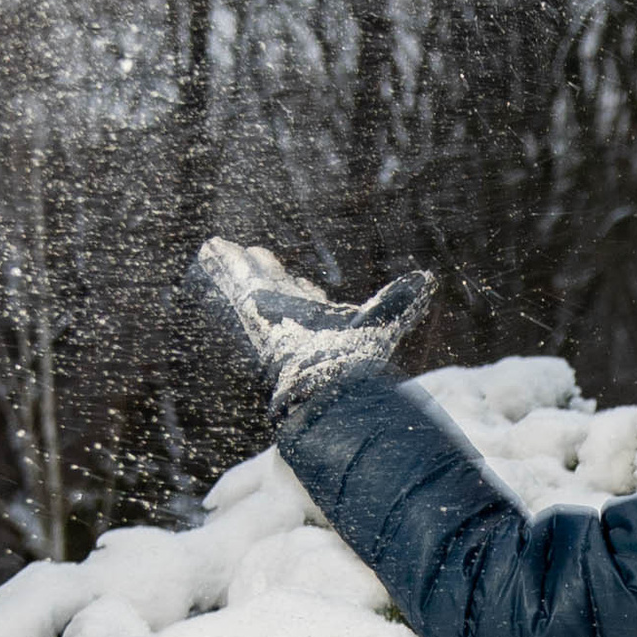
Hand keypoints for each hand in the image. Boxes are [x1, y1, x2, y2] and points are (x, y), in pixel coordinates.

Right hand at [190, 237, 434, 431]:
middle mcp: (293, 323)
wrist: (328, 389)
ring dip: (235, 267)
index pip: (306, 302)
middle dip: (262, 273)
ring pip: (250, 287)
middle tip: (247, 253)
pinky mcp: (251, 316)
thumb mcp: (382, 320)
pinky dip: (221, 268)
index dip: (299, 288)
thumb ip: (401, 300)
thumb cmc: (356, 363)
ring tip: (218, 247)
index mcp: (320, 327)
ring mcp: (270, 321)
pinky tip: (210, 249)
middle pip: (274, 291)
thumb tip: (427, 278)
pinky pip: (233, 287)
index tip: (295, 277)